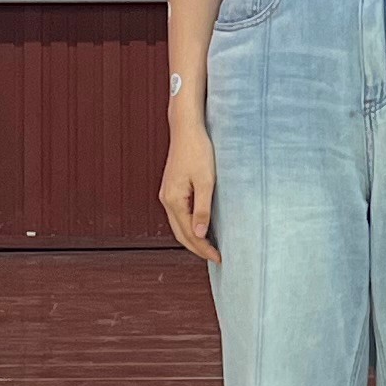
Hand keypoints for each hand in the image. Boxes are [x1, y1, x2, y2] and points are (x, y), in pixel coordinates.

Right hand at [160, 114, 218, 261]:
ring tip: (209, 247)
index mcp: (174, 200)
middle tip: (215, 257)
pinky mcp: (172, 188)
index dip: (204, 248)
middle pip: (180, 233)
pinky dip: (189, 225)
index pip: (189, 234)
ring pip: (178, 225)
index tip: (219, 257)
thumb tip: (200, 234)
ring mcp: (167, 194)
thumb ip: (203, 209)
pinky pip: (179, 214)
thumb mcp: (206, 181)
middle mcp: (166, 199)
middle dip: (197, 248)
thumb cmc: (198, 150)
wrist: (186, 128)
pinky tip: (200, 226)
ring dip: (192, 238)